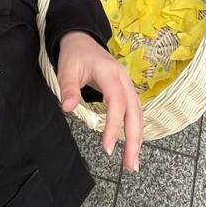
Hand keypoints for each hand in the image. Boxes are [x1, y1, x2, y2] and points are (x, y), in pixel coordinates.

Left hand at [57, 31, 143, 171]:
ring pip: (138, 114)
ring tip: (133, 164)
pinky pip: (134, 112)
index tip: (107, 149)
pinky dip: (135, 130)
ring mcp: (127, 85)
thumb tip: (67, 108)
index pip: (117, 103)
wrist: (81, 39)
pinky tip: (132, 146)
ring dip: (137, 139)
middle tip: (130, 166)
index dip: (114, 126)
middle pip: (135, 112)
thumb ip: (68, 88)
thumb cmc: (74, 54)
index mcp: (111, 73)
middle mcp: (124, 80)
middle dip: (134, 140)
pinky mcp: (126, 91)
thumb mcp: (67, 68)